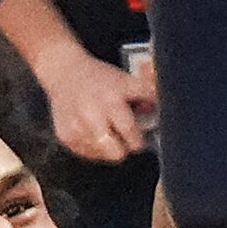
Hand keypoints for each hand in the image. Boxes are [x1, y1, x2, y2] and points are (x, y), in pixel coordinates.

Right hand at [35, 40, 152, 162]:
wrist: (64, 72)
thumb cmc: (99, 77)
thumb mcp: (125, 80)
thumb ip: (146, 96)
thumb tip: (162, 113)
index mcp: (112, 100)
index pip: (132, 133)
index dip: (139, 140)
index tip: (140, 138)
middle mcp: (93, 115)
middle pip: (118, 153)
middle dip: (125, 147)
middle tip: (126, 138)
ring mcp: (78, 128)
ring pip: (103, 155)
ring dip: (109, 147)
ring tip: (108, 131)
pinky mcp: (66, 136)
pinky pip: (87, 154)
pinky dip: (94, 147)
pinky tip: (93, 131)